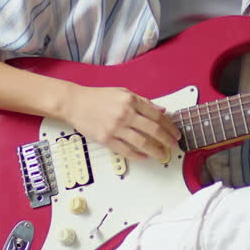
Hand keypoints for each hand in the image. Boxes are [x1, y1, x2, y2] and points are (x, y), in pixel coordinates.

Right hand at [57, 85, 179, 162]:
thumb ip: (143, 101)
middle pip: (154, 130)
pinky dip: (138, 155)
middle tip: (174, 145)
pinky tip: (144, 156)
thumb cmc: (97, 97)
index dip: (170, 126)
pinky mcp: (106, 139)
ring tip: (162, 155)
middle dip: (167, 140)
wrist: (74, 103)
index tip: (175, 133)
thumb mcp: (123, 92)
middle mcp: (125, 114)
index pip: (157, 116)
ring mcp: (115, 127)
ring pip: (142, 143)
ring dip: (156, 151)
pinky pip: (126, 150)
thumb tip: (161, 110)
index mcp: (131, 101)